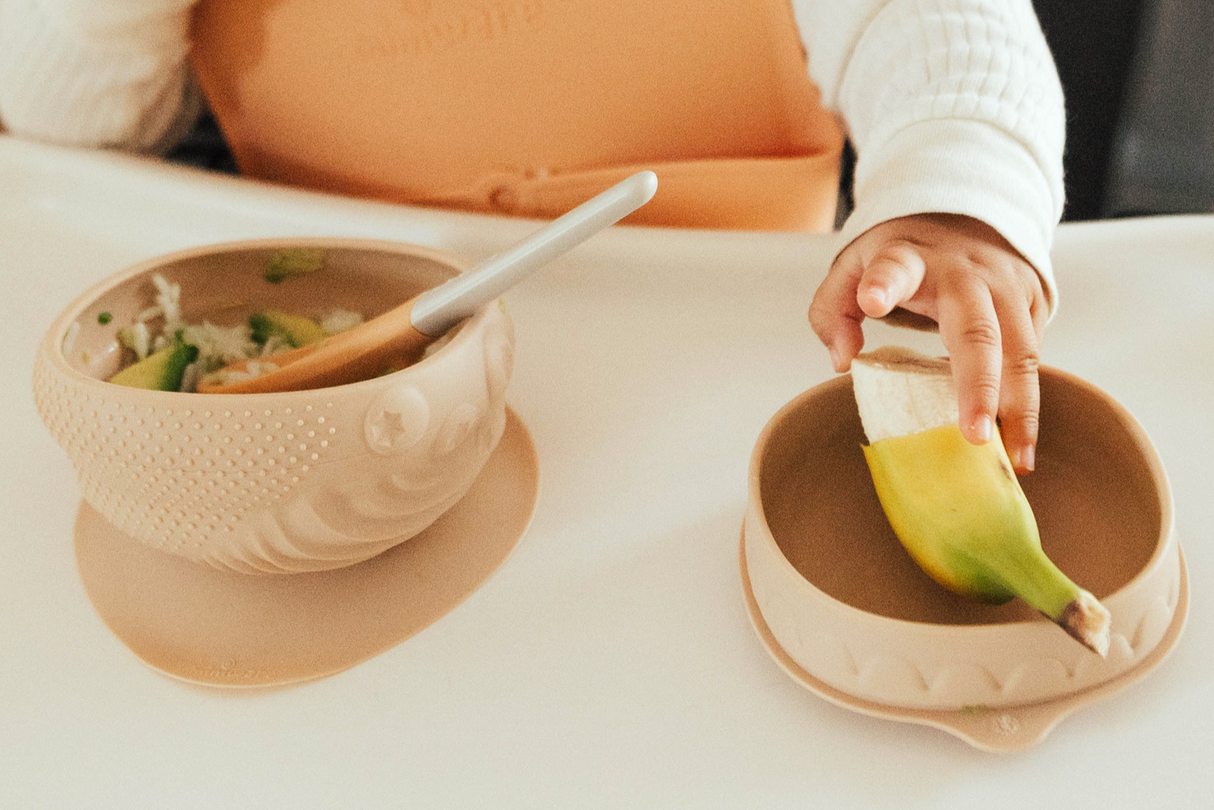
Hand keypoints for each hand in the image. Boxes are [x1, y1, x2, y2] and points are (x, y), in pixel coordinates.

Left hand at [809, 213, 1047, 472]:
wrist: (966, 216)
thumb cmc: (901, 258)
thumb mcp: (853, 270)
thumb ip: (832, 312)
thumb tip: (842, 361)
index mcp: (909, 259)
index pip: (893, 268)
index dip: (882, 283)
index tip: (871, 302)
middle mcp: (965, 273)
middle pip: (978, 330)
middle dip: (979, 385)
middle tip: (975, 437)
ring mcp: (1007, 287)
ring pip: (1022, 351)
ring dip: (1020, 408)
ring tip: (1014, 460)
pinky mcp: (1034, 302)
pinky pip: (1034, 359)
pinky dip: (1028, 403)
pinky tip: (1020, 444)